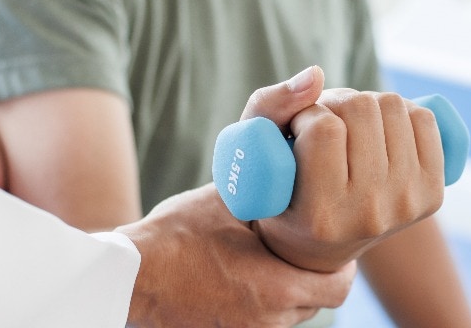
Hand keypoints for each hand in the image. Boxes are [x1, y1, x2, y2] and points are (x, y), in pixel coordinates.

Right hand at [115, 185, 355, 326]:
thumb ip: (266, 188)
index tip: (336, 247)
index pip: (338, 287)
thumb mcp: (225, 202)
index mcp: (277, 289)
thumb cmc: (174, 238)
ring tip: (275, 261)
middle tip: (307, 248)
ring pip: (291, 315)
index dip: (342, 266)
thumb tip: (293, 159)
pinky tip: (249, 279)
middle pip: (317, 302)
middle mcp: (269, 321)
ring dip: (289, 290)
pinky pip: (264, 322)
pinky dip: (265, 303)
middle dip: (316, 276)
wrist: (127, 278)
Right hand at [251, 89, 446, 272]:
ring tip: (349, 129)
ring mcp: (407, 206)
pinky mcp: (433, 195)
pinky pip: (424, 118)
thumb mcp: (254, 152)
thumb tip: (316, 74)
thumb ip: (270, 106)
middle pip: (361, 108)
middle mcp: (369, 216)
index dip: (306, 115)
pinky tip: (378, 133)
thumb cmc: (279, 190)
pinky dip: (399, 113)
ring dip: (366, 105)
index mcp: (321, 216)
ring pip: (392, 105)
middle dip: (336, 104)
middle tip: (325, 124)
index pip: (324, 129)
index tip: (298, 132)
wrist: (324, 244)